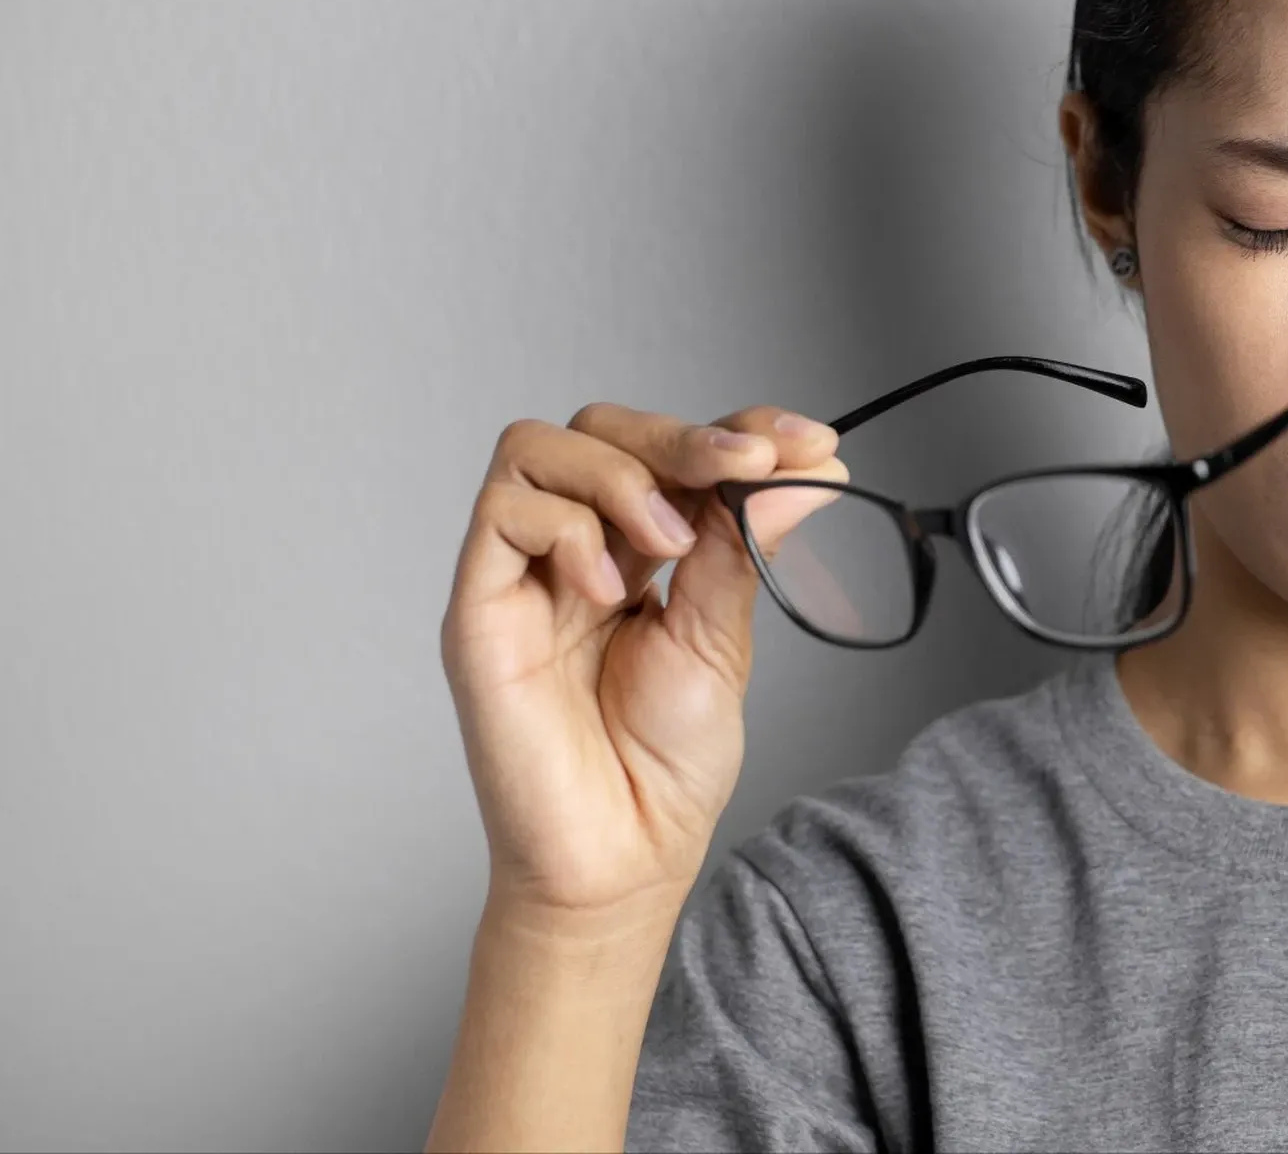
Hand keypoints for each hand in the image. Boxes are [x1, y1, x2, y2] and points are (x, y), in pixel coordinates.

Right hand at [439, 403, 843, 923]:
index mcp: (637, 555)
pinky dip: (569, 532)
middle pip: (598, 428)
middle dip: (681, 435)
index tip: (808, 440)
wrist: (622, 859)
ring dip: (621, 474)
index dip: (735, 429)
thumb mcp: (722, 637)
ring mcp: (521, 578)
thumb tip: (807, 468)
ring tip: (670, 541)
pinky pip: (502, 515)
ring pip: (535, 449)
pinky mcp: (479, 611)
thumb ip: (743, 545)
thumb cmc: (662, 767)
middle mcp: (573, 553)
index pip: (671, 451)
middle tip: (747, 464)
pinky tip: (610, 592)